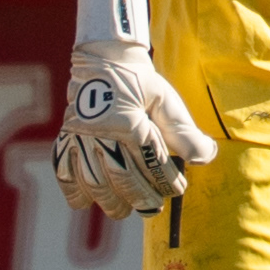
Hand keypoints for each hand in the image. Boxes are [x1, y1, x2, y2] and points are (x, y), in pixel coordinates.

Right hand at [54, 40, 218, 218]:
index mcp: (131, 120)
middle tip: (152, 207)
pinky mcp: (66, 138)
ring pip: (94, 180)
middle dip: (140, 197)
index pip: (152, 161)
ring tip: (123, 210)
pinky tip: (86, 201)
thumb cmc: (141, 82)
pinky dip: (74, 191)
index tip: (177, 189)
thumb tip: (204, 158)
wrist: (104, 59)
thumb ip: (184, 131)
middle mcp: (103, 131)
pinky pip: (65, 171)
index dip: (167, 180)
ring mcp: (81, 136)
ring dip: (110, 201)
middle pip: (122, 176)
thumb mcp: (167, 100)